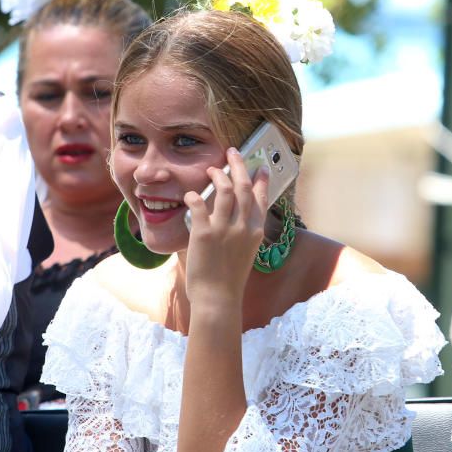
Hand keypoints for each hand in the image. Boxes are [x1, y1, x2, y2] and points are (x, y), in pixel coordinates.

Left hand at [182, 148, 269, 304]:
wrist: (218, 299)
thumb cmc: (230, 279)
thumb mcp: (246, 253)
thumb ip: (244, 233)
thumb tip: (238, 217)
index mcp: (255, 232)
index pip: (261, 198)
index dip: (260, 180)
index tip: (260, 167)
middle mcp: (243, 227)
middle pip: (243, 187)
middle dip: (239, 165)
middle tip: (233, 152)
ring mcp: (224, 229)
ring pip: (224, 190)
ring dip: (217, 175)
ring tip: (211, 169)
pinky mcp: (204, 233)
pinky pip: (198, 204)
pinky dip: (194, 196)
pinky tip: (190, 194)